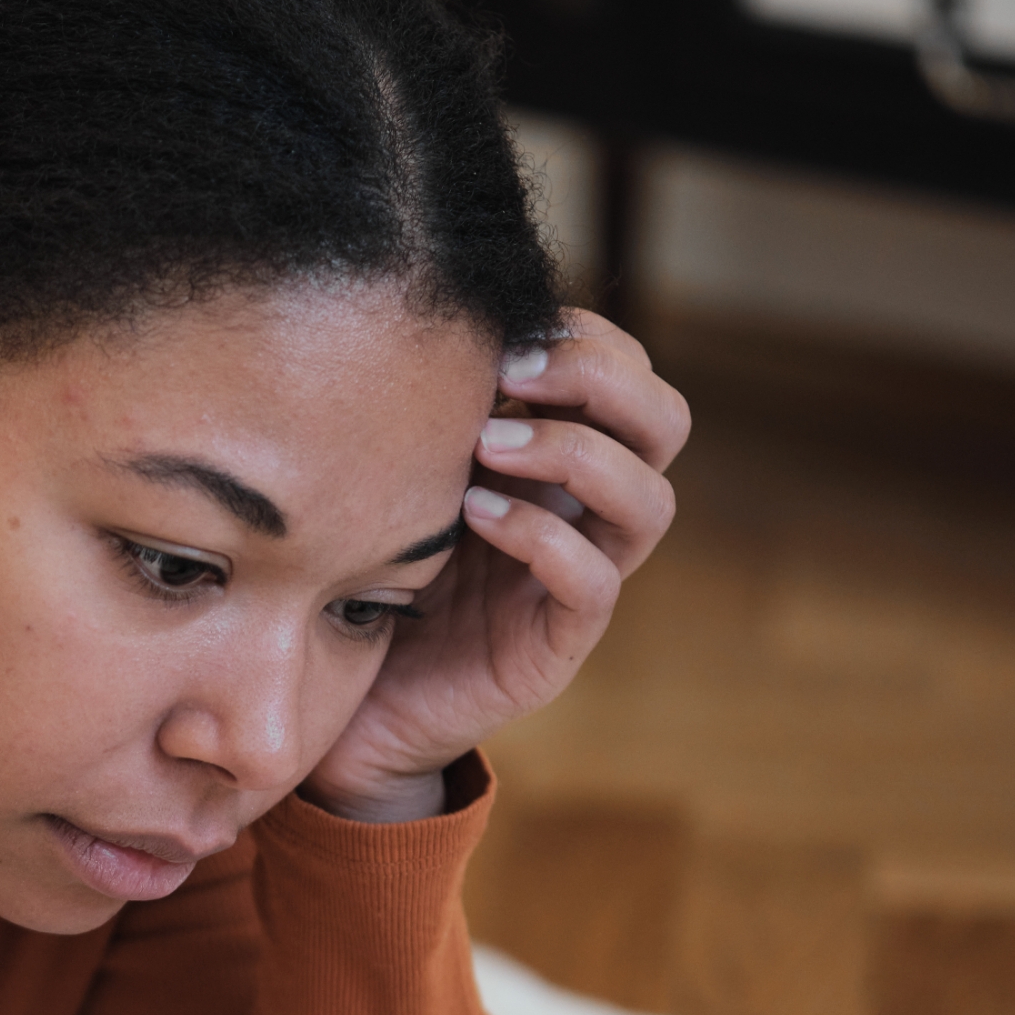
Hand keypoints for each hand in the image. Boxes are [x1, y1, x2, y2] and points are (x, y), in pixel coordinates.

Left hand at [303, 312, 689, 822]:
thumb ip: (429, 409)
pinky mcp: (555, 644)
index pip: (627, 372)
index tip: (505, 327)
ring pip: (649, 501)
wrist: (350, 703)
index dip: (585, 336)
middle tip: (511, 373)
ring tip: (486, 446)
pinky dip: (543, 537)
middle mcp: (584, 509)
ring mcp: (580, 577)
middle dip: (601, 379)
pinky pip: (591, 584)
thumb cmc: (367, 571)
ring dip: (574, 454)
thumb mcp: (397, 472)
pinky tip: (473, 515)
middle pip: (665, 422)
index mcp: (557, 456)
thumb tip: (416, 311)